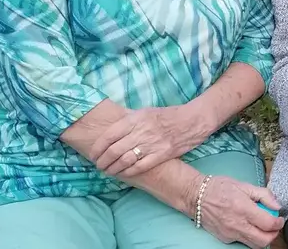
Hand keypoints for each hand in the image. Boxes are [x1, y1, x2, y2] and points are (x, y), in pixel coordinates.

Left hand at [91, 106, 207, 177]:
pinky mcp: (162, 154)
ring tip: (108, 171)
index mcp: (136, 119)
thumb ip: (129, 122)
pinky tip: (123, 174)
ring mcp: (152, 144)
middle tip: (99, 166)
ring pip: (124, 161)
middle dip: (102, 161)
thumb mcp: (146, 112)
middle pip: (113, 151)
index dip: (97, 148)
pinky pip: (139, 167)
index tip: (93, 155)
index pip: (108, 136)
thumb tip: (110, 132)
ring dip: (113, 169)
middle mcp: (142, 131)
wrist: (194, 120)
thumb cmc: (168, 115)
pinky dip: (128, 172)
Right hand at [194, 175, 284, 248]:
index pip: (268, 224)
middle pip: (263, 241)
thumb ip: (264, 195)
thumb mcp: (244, 185)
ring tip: (263, 227)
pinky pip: (242, 241)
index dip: (278, 223)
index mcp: (244, 209)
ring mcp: (230, 234)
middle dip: (273, 235)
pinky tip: (249, 226)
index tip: (280, 219)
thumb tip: (277, 205)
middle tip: (274, 226)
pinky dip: (250, 236)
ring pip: (253, 245)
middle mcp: (237, 225)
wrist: (196, 196)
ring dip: (262, 238)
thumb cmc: (220, 187)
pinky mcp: (224, 238)